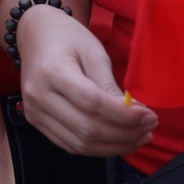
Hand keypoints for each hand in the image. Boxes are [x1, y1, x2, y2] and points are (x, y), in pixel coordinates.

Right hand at [15, 4, 155, 156]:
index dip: (124, 115)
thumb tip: (135, 114)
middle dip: (124, 133)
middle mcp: (38, 95)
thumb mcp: (93, 52)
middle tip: (149, 127)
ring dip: (114, 146)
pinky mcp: (35, 121)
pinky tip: (118, 140)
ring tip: (139, 137)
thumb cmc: (68, 38)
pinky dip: (98, 148)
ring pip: (79, 143)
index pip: (92, 103)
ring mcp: (33, 111)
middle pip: (86, 128)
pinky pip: (70, 145)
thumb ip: (110, 85)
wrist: (35, 35)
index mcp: (51, 71)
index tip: (150, 115)